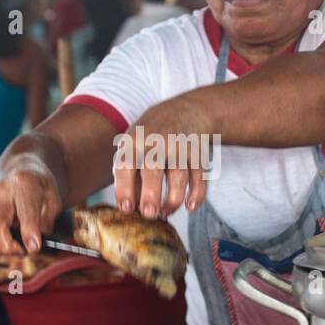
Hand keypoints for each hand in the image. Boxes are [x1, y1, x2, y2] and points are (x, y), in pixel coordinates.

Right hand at [0, 161, 62, 255]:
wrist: (21, 171)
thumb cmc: (39, 190)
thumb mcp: (53, 200)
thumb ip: (46, 220)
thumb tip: (33, 243)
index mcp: (24, 183)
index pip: (24, 211)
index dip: (28, 232)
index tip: (33, 248)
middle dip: (7, 247)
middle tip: (20, 251)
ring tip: (8, 249)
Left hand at [115, 94, 214, 218]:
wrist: (187, 110)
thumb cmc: (152, 135)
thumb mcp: (134, 145)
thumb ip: (129, 174)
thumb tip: (129, 207)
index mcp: (134, 140)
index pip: (126, 165)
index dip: (125, 188)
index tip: (127, 209)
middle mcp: (157, 141)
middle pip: (153, 169)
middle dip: (151, 194)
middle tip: (149, 214)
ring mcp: (179, 146)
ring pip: (178, 176)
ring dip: (173, 199)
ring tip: (165, 213)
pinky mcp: (198, 154)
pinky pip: (199, 177)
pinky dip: (197, 194)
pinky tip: (190, 207)